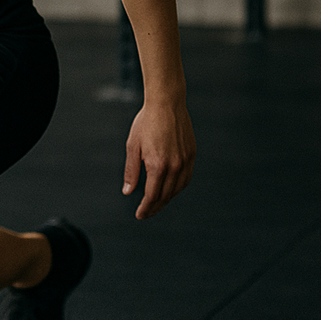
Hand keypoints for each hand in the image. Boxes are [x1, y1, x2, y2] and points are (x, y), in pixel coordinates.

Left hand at [122, 100, 195, 219]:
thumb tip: (128, 192)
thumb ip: (131, 171)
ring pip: (178, 189)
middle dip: (155, 207)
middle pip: (165, 196)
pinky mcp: (192, 155)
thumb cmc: (145, 123)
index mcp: (157, 165)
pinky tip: (170, 189)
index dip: (146, 208)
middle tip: (146, 213)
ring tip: (157, 203)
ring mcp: (185, 161)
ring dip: (167, 199)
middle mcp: (174, 166)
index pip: (152, 195)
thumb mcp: (132, 145)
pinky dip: (178, 188)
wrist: (166, 103)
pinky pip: (186, 178)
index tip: (139, 215)